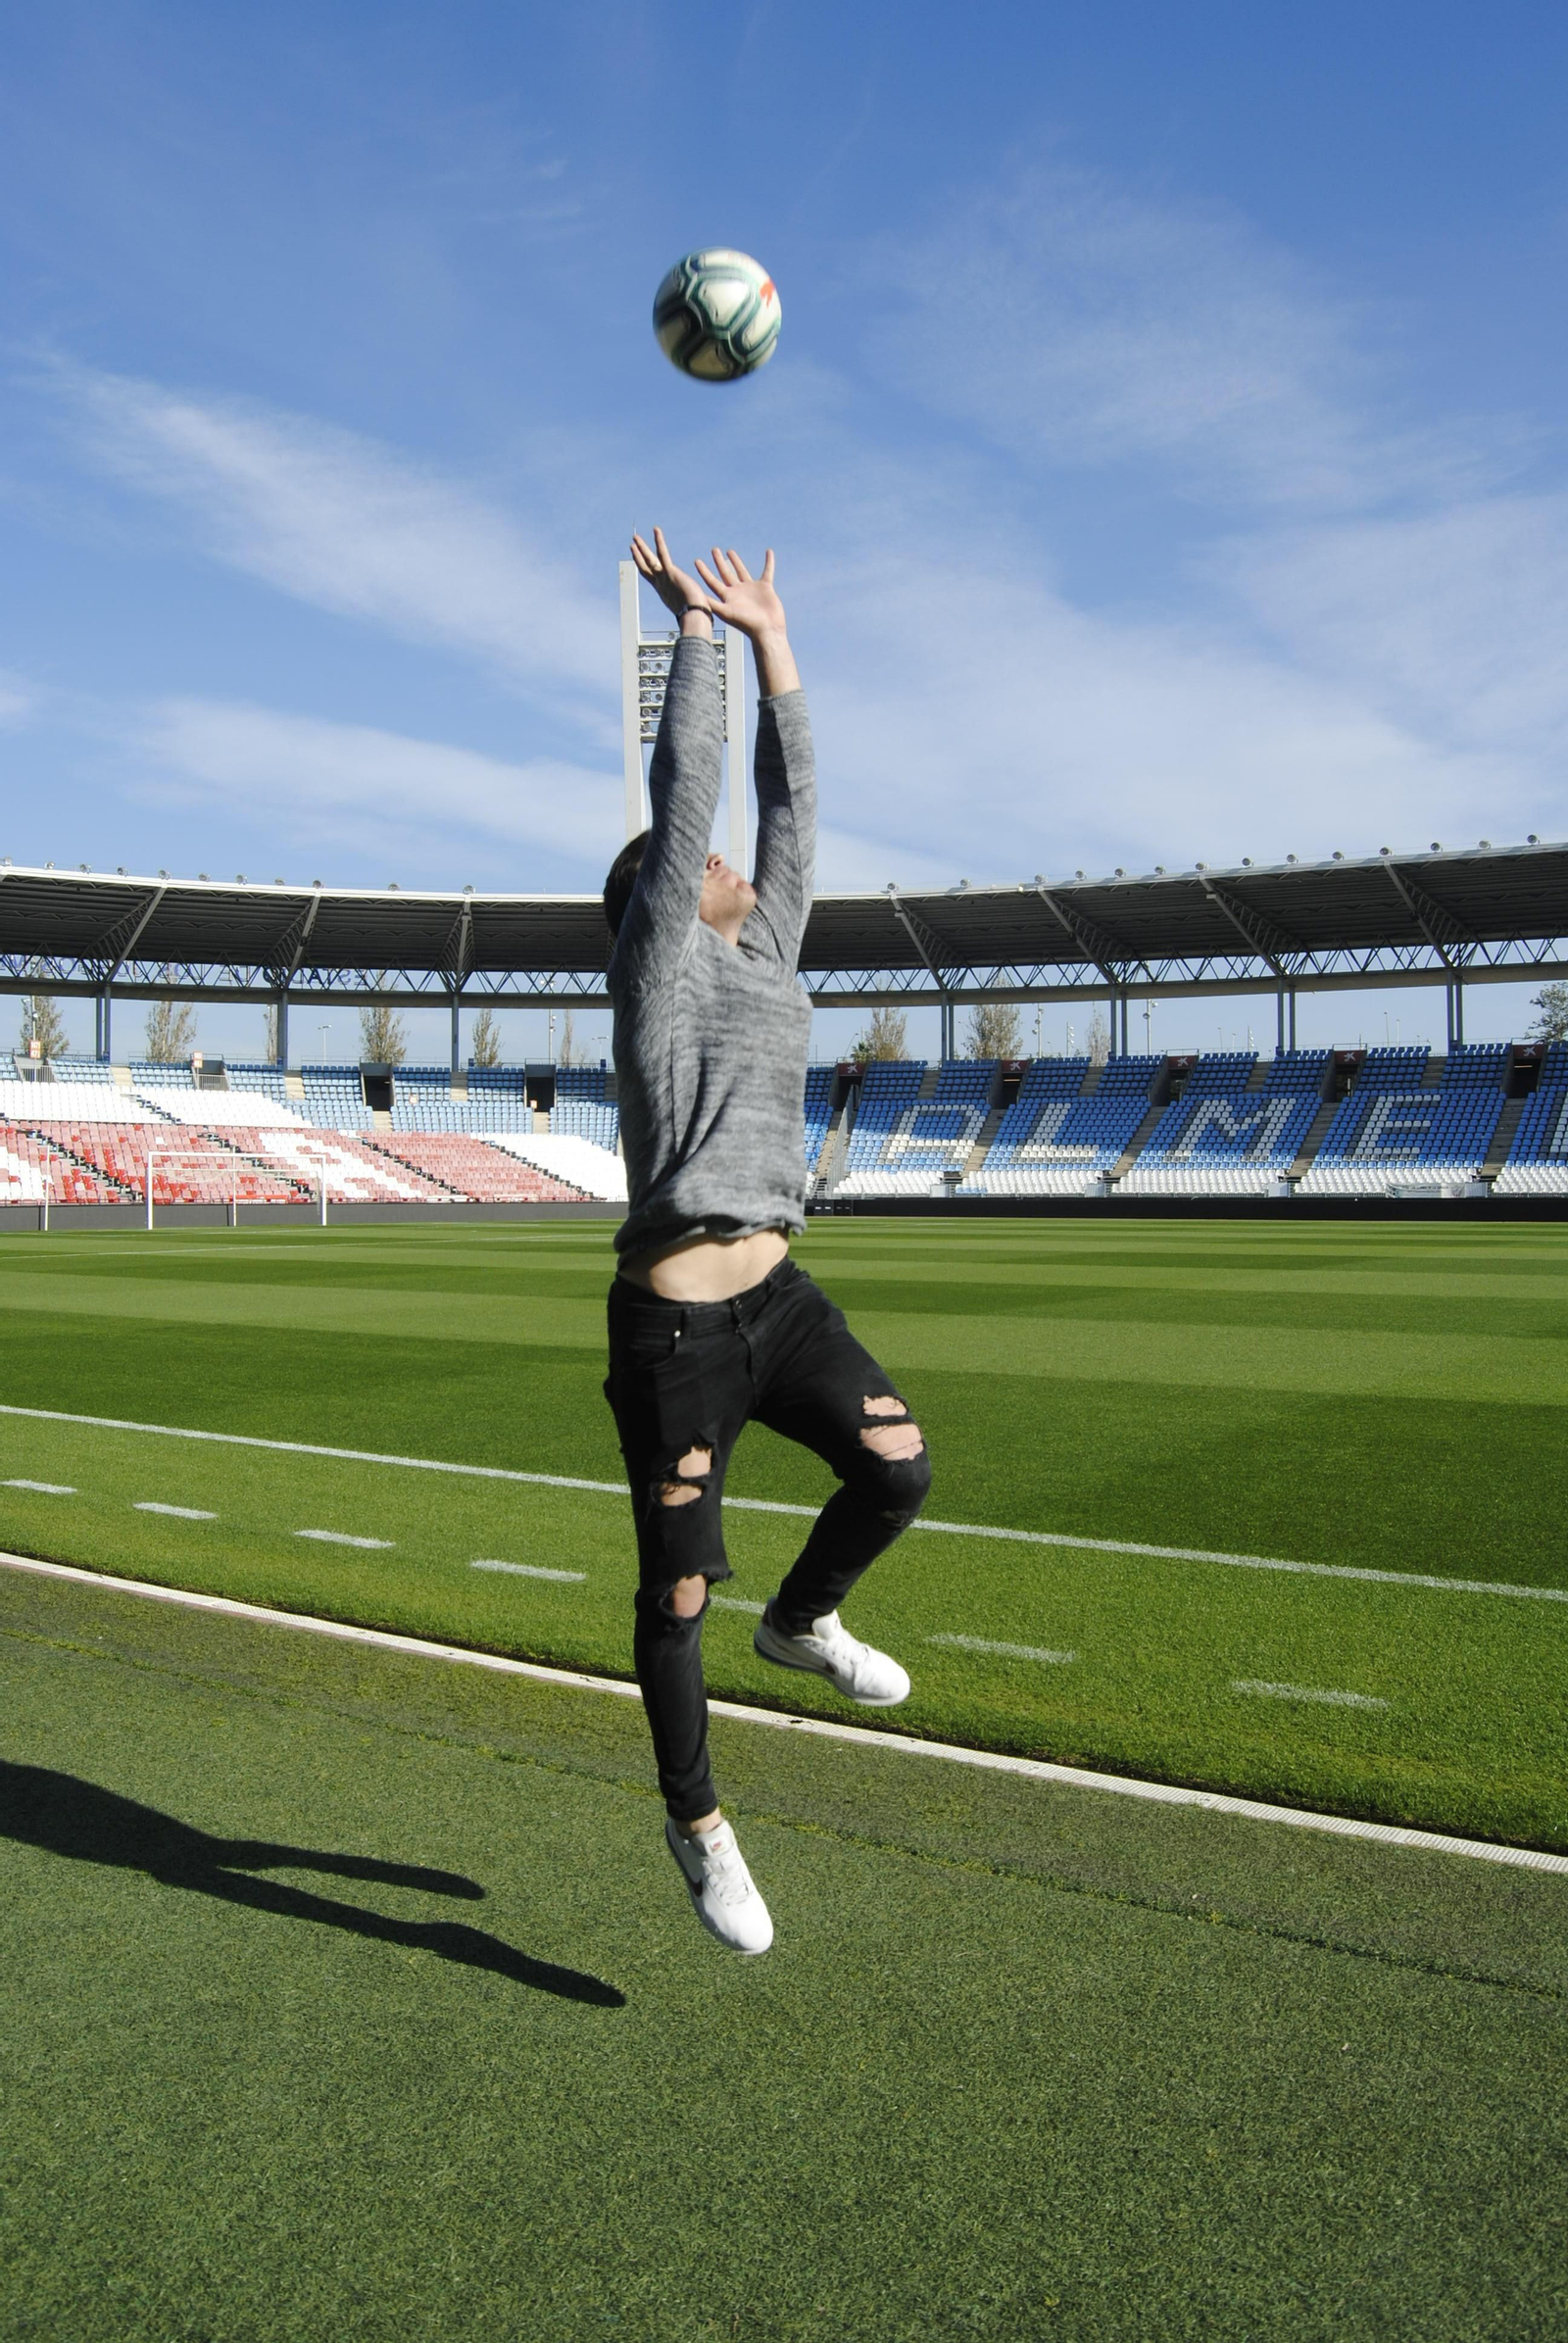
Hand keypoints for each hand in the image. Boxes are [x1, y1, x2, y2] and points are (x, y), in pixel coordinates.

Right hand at [630, 528, 709, 618]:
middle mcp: (660, 585)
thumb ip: (689, 606)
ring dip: (642, 548)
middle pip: (645, 568)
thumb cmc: (695, 617)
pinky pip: (663, 553)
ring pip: (649, 560)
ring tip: (636, 537)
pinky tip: (656, 529)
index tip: (640, 560)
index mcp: (664, 593)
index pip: (651, 578)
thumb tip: (697, 613)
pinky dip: (659, 541)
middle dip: (638, 556)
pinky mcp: (671, 572)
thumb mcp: (689, 609)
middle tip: (633, 545)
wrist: (694, 616)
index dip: (644, 568)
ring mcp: (663, 578)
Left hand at [695, 546, 798, 693]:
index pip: (712, 581)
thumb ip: (711, 603)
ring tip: (729, 551)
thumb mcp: (725, 612)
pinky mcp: (765, 587)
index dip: (704, 572)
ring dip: (736, 561)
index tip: (697, 561)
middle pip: (725, 573)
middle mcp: (737, 592)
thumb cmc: (746, 624)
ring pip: (742, 571)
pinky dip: (769, 562)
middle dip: (719, 562)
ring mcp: (751, 589)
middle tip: (714, 550)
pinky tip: (769, 552)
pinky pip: (768, 571)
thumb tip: (695, 596)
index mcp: (727, 597)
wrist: (767, 630)